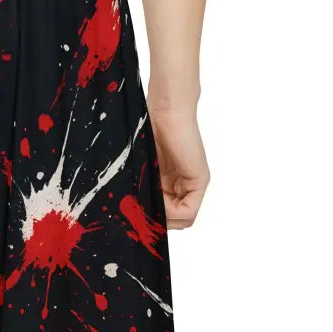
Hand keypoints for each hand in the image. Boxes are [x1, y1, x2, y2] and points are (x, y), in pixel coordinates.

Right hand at [147, 105, 208, 229]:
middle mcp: (186, 185)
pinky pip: (188, 212)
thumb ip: (142, 186)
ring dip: (163, 217)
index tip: (136, 211)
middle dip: (157, 220)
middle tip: (140, 212)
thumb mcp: (141, 166)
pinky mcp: (199, 180)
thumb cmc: (148, 130)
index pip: (169, 216)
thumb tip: (133, 213)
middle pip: (176, 220)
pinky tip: (158, 201)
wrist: (165, 110)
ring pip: (182, 219)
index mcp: (172, 182)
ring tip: (147, 203)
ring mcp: (194, 184)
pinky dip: (172, 214)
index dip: (153, 218)